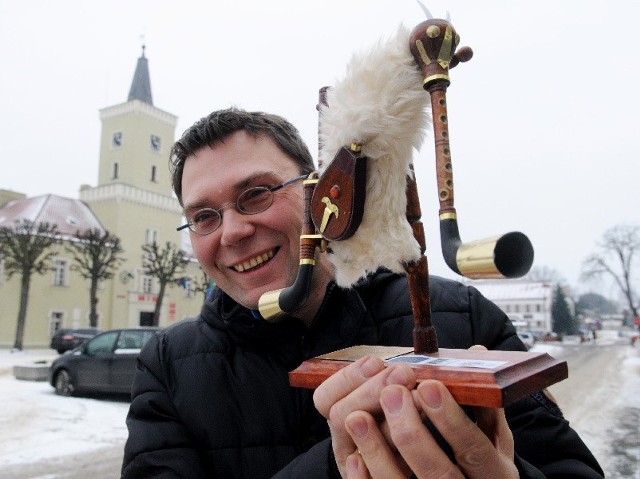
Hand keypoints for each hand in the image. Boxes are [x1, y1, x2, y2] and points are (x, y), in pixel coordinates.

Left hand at [313, 354, 518, 478]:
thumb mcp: (492, 434)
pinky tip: (354, 457)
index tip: (428, 386)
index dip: (451, 421)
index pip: (474, 450)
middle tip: (392, 393)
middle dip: (411, 433)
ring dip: (376, 451)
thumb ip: (482, 399)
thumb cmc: (478, 456)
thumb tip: (476, 353)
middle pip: (437, 473)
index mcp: (493, 472)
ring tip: (357, 417)